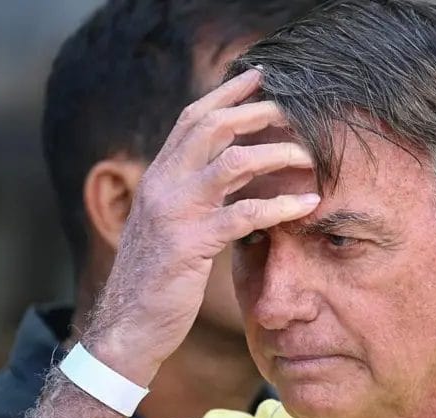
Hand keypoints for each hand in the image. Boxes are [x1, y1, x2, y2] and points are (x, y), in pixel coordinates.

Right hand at [81, 69, 318, 385]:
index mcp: (159, 177)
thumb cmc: (156, 276)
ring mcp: (174, 212)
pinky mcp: (190, 244)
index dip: (226, 94)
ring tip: (309, 154)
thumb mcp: (170, 224)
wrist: (126, 323)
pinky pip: (243, 215)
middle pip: (212, 127)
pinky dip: (280, 206)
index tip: (258, 76)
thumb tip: (234, 172)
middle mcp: (162, 185)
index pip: (192, 119)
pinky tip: (308, 204)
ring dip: (276, 153)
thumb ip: (194, 194)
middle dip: (256, 111)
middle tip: (293, 107)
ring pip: (231, 162)